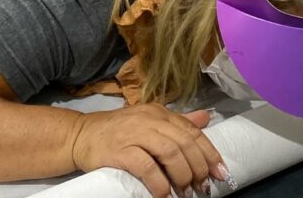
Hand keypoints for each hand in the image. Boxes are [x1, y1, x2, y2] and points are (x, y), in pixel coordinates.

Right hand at [69, 104, 228, 197]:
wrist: (81, 135)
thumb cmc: (117, 132)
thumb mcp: (149, 121)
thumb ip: (177, 122)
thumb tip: (206, 119)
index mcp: (159, 112)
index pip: (192, 131)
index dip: (209, 153)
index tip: (220, 172)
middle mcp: (149, 119)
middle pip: (184, 143)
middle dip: (198, 168)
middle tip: (202, 187)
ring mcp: (134, 133)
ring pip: (170, 152)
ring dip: (182, 176)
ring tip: (185, 192)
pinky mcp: (121, 150)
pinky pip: (147, 167)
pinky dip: (160, 184)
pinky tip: (164, 196)